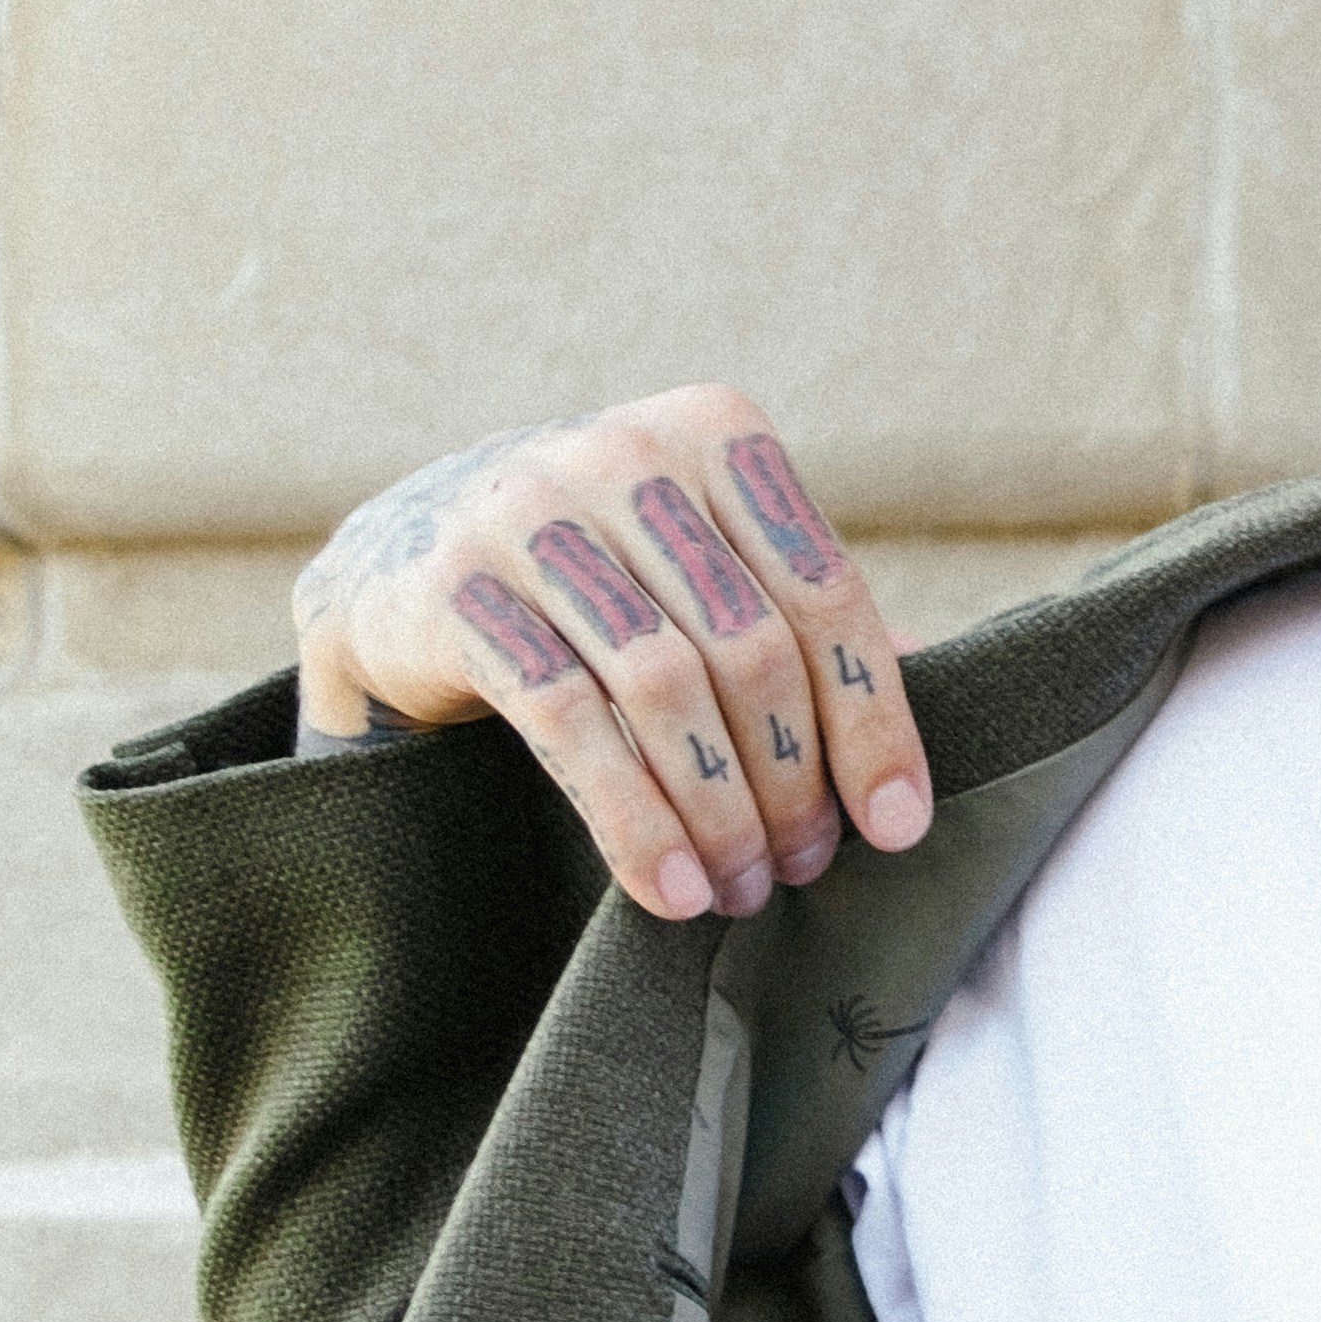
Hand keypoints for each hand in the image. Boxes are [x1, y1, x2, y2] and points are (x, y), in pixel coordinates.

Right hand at [288, 389, 932, 929]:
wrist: (404, 564)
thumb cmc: (602, 580)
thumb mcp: (703, 569)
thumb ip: (799, 622)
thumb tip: (916, 731)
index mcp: (712, 431)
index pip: (822, 589)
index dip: (872, 718)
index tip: (898, 825)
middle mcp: (622, 452)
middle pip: (748, 647)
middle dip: (791, 779)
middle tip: (805, 868)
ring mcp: (529, 512)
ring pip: (664, 687)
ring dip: (718, 812)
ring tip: (742, 889)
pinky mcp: (455, 589)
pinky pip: (569, 722)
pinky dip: (634, 820)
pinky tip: (671, 890)